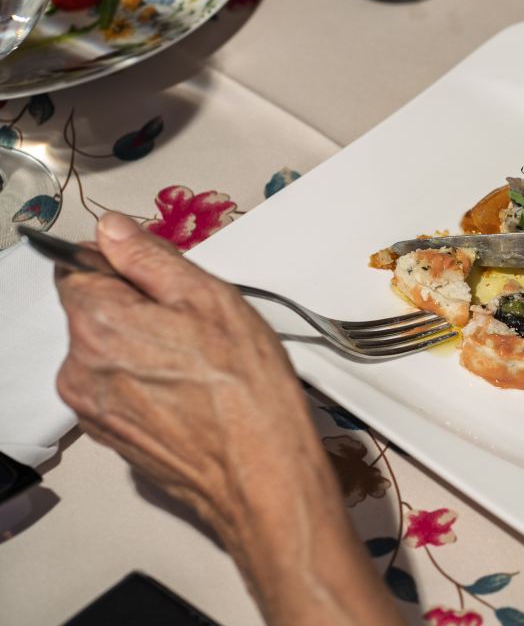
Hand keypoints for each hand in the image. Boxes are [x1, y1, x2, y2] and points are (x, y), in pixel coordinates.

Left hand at [55, 213, 404, 625]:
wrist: (261, 476)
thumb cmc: (247, 393)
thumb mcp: (211, 299)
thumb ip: (151, 258)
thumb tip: (114, 230)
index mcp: (98, 323)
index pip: (79, 267)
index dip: (125, 266)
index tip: (163, 282)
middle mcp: (81, 368)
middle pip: (95, 312)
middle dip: (139, 309)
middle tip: (197, 326)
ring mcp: (93, 408)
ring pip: (110, 353)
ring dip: (145, 348)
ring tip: (201, 364)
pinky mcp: (112, 438)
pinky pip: (122, 391)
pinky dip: (149, 384)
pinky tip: (193, 393)